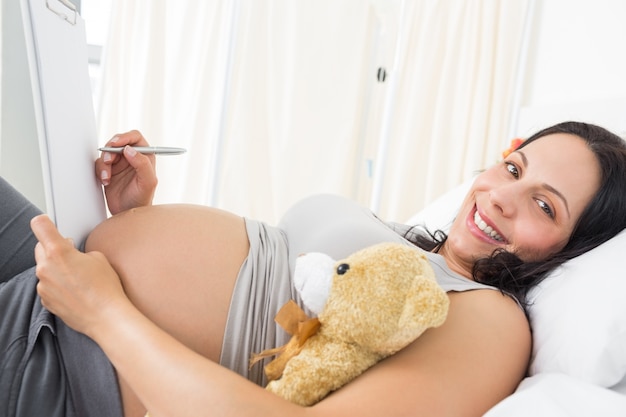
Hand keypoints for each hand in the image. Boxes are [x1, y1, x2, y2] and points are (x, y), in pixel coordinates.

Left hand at [31, 214, 128, 336]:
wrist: (106, 316)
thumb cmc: (105, 288)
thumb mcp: (99, 258)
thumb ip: (80, 251)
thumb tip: (75, 256)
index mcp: (58, 252)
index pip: (40, 226)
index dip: (45, 222)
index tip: (48, 224)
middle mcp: (46, 268)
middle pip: (40, 248)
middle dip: (53, 248)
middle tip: (71, 252)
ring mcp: (43, 286)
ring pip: (44, 268)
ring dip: (56, 268)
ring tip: (78, 277)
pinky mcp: (46, 301)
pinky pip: (48, 286)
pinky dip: (57, 285)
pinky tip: (75, 289)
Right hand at [96, 130, 157, 214]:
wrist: (127, 213)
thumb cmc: (142, 200)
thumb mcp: (148, 182)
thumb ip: (142, 164)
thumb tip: (130, 150)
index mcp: (145, 156)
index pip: (135, 137)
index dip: (125, 137)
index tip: (116, 143)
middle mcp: (132, 157)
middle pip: (118, 142)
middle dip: (111, 149)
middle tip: (109, 160)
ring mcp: (120, 164)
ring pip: (107, 152)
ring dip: (105, 163)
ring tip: (107, 176)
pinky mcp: (109, 170)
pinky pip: (100, 163)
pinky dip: (101, 171)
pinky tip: (106, 181)